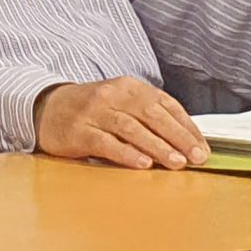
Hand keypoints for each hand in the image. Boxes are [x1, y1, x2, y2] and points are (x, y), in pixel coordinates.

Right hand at [32, 77, 209, 167]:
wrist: (47, 108)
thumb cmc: (93, 110)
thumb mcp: (121, 104)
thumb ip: (148, 117)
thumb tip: (185, 142)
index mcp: (129, 86)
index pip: (165, 104)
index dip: (186, 126)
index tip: (202, 147)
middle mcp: (113, 94)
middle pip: (151, 114)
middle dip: (178, 137)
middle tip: (196, 157)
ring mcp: (95, 112)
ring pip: (132, 128)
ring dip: (157, 147)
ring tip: (176, 163)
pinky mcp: (79, 131)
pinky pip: (106, 142)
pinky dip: (126, 154)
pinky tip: (142, 164)